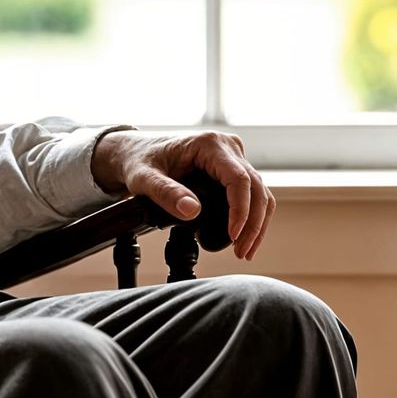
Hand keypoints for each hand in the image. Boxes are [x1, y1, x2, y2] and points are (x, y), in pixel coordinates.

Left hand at [94, 129, 274, 260]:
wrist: (137, 153)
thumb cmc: (140, 162)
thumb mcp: (144, 179)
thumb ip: (166, 193)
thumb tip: (192, 211)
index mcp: (209, 144)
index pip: (238, 178)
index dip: (240, 209)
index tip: (233, 235)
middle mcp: (227, 147)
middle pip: (256, 187)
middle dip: (253, 223)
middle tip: (242, 252)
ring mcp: (233, 157)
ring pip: (259, 192)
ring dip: (257, 223)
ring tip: (245, 251)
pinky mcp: (232, 169)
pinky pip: (251, 193)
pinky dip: (251, 217)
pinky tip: (243, 238)